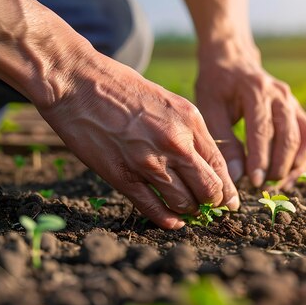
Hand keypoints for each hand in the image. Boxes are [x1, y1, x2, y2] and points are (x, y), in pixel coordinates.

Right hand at [38, 53, 239, 229]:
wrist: (77, 82)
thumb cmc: (120, 87)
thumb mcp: (166, 100)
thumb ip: (186, 129)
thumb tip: (202, 159)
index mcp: (190, 121)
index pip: (220, 165)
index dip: (227, 189)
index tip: (228, 200)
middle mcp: (176, 143)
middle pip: (209, 189)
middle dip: (213, 203)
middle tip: (210, 209)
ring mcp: (149, 162)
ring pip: (184, 203)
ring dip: (189, 211)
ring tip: (187, 211)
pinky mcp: (123, 176)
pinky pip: (153, 208)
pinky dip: (167, 220)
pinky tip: (173, 222)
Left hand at [195, 50, 305, 187]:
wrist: (232, 61)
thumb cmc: (217, 86)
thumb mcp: (210, 108)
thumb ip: (223, 140)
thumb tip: (235, 176)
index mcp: (256, 90)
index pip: (263, 129)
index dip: (260, 158)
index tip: (253, 181)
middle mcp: (280, 94)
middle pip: (288, 136)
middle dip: (277, 166)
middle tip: (261, 186)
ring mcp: (293, 102)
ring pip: (304, 138)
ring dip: (292, 165)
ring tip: (275, 183)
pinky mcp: (298, 110)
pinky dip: (303, 158)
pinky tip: (288, 174)